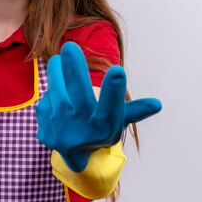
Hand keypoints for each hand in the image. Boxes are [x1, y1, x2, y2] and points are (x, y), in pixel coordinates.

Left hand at [36, 41, 161, 171]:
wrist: (72, 154)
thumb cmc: (99, 128)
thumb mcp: (117, 122)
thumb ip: (135, 110)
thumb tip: (157, 103)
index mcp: (104, 126)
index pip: (112, 107)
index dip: (115, 90)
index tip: (118, 70)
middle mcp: (82, 128)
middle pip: (79, 93)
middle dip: (75, 69)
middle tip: (70, 47)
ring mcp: (61, 126)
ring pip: (57, 88)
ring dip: (56, 71)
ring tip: (58, 59)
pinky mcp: (44, 123)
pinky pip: (47, 96)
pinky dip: (52, 89)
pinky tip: (55, 90)